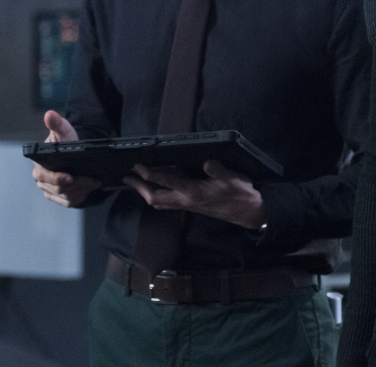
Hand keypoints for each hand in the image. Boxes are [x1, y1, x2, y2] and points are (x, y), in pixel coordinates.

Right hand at [32, 110, 101, 207]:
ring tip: (94, 182)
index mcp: (39, 166)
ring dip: (82, 190)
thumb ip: (57, 124)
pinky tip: (90, 189)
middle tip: (93, 179)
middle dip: (78, 184)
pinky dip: (82, 196)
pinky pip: (70, 202)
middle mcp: (42, 181)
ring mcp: (50, 191)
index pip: (45, 177)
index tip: (70, 177)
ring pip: (66, 197)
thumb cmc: (66, 141)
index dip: (57, 178)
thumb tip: (50, 114)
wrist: (74, 152)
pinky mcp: (59, 198)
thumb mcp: (63, 131)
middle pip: (59, 189)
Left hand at [124, 159, 265, 229]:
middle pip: (155, 198)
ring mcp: (187, 205)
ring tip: (136, 182)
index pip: (166, 182)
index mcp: (193, 192)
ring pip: (159, 202)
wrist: (248, 212)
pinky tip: (157, 187)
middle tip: (127, 177)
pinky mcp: (191, 205)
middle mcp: (186, 201)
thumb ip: (218, 170)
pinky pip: (167, 202)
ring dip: (145, 193)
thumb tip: (207, 162)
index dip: (149, 174)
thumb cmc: (240, 193)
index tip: (138, 166)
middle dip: (139, 188)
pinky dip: (157, 194)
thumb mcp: (233, 178)